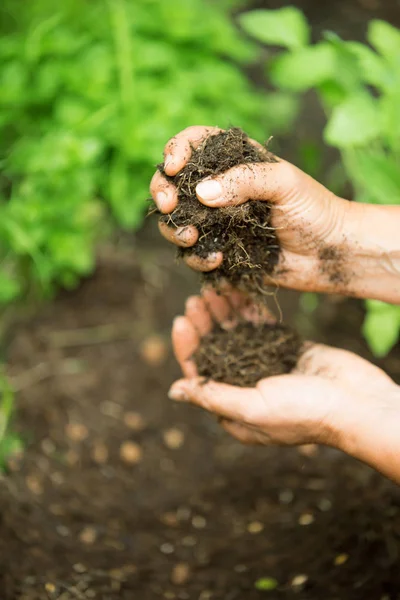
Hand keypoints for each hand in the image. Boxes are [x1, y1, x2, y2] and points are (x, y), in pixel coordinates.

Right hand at [150, 126, 352, 287]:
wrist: (330, 254)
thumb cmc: (315, 210)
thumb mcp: (285, 183)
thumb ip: (245, 181)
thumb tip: (201, 193)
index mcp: (234, 162)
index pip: (193, 144)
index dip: (176, 151)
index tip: (175, 168)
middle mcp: (221, 190)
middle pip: (173, 184)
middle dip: (162, 192)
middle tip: (168, 207)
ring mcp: (218, 223)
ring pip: (177, 222)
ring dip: (175, 230)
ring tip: (191, 238)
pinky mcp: (221, 251)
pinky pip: (194, 255)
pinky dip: (198, 259)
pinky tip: (217, 260)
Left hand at [169, 288, 399, 481]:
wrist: (358, 402)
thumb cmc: (306, 413)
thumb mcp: (253, 408)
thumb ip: (213, 396)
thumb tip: (174, 391)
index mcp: (234, 409)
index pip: (200, 373)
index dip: (189, 346)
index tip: (181, 320)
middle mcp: (247, 386)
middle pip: (216, 350)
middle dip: (204, 324)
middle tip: (196, 298)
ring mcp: (267, 365)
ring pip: (236, 335)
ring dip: (224, 313)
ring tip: (213, 290)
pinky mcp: (285, 348)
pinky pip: (260, 326)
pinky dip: (248, 310)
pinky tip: (238, 292)